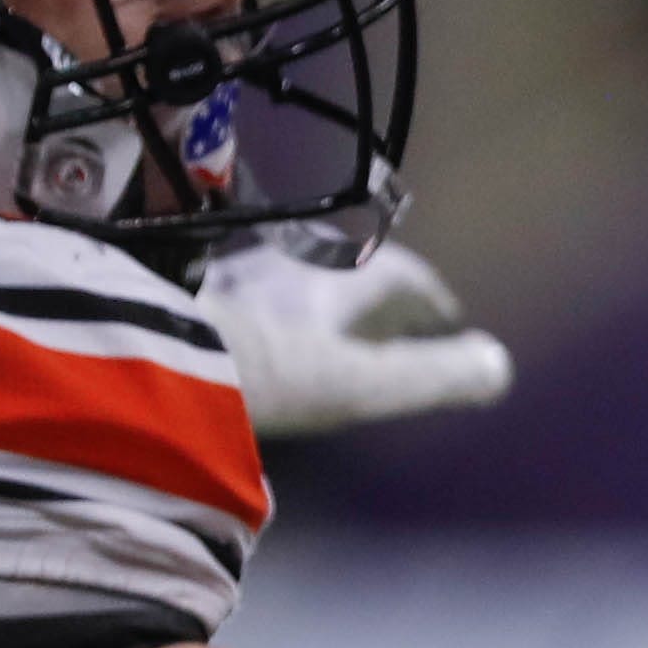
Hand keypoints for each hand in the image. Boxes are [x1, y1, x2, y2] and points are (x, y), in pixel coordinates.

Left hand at [204, 239, 515, 438]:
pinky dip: (266, 313)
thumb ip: (430, 376)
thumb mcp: (360, 385)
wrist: (147, 360)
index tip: (445, 317)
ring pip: (294, 279)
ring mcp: (236, 275)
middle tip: (391, 321)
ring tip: (327, 329)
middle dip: (376, 295)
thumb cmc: (267, 371)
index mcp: (344, 279)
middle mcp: (294, 262)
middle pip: (350, 271)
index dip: (428, 298)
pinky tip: (253, 336)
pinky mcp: (189, 293)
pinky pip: (245, 296)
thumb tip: (500, 366)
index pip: (402, 277)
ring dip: (318, 300)